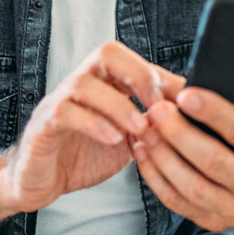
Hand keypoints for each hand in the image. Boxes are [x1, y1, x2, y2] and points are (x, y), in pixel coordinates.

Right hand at [0, 41, 185, 212]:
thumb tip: (192, 116)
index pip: (135, 61)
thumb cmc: (85, 153)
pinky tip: (113, 139)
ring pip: (86, 83)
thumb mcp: (128, 138)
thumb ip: (152, 123)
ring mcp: (60, 100)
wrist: (41, 180)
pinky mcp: (44, 123)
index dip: (162, 76)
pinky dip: (94, 123)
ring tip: (139, 127)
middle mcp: (82, 82)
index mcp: (105, 82)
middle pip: (107, 53)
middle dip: (138, 74)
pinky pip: (66, 112)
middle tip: (158, 103)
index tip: (188, 96)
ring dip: (118, 105)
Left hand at [130, 55, 233, 230]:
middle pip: (213, 160)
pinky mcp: (214, 221)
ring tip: (147, 128)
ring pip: (192, 185)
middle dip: (180, 133)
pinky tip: (144, 152)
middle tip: (157, 109)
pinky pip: (178, 202)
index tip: (186, 94)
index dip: (213, 112)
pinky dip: (156, 177)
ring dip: (163, 155)